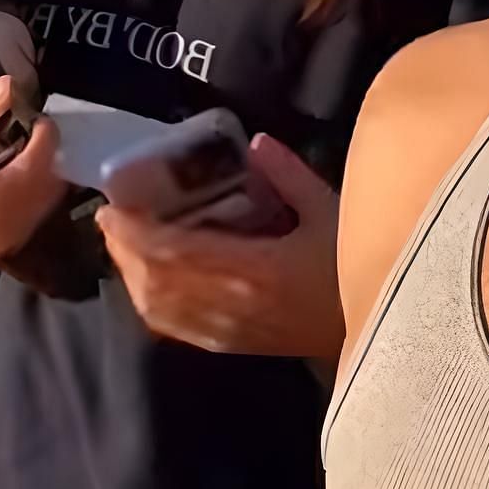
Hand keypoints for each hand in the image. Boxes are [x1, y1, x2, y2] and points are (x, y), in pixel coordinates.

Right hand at [0, 75, 65, 259]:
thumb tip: (12, 85)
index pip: (35, 168)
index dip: (45, 137)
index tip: (37, 114)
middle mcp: (1, 231)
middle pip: (47, 185)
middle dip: (46, 152)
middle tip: (32, 127)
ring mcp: (4, 240)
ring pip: (45, 198)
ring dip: (43, 168)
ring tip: (26, 145)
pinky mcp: (3, 240)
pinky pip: (34, 209)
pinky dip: (34, 184)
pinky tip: (20, 167)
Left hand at [96, 136, 343, 361]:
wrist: (377, 332)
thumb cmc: (354, 268)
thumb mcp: (331, 211)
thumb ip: (289, 174)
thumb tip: (254, 142)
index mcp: (254, 270)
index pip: (174, 253)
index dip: (134, 232)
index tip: (113, 205)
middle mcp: (232, 306)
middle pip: (155, 282)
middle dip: (124, 250)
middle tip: (112, 217)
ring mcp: (228, 332)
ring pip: (159, 309)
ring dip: (132, 276)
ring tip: (124, 243)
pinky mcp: (231, 346)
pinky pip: (175, 328)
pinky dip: (150, 302)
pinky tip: (147, 281)